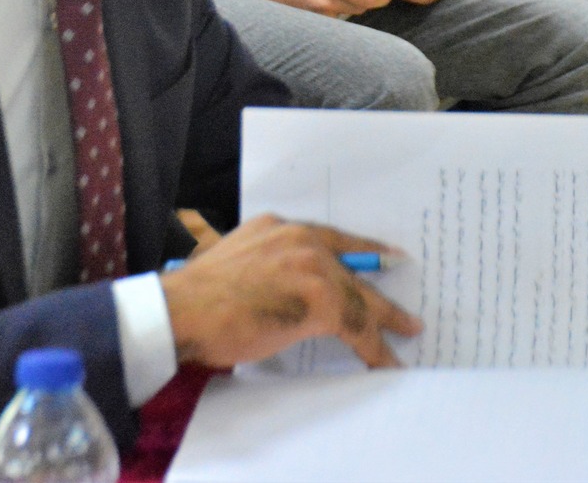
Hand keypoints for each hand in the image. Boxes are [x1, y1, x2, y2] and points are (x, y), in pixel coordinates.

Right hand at [161, 214, 422, 369]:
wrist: (181, 311)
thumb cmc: (196, 300)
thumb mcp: (237, 264)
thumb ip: (268, 268)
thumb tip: (286, 294)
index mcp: (278, 228)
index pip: (333, 238)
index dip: (364, 250)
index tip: (388, 256)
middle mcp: (299, 239)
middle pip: (352, 269)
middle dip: (378, 294)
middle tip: (405, 310)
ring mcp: (312, 265)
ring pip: (359, 297)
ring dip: (383, 322)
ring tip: (406, 335)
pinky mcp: (319, 298)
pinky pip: (356, 325)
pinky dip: (373, 346)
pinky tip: (384, 359)